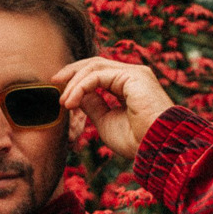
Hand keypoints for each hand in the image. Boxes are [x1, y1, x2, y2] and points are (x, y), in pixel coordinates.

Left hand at [54, 58, 173, 158]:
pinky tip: (71, 102)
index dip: (77, 80)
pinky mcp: (134, 76)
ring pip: (94, 67)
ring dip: (74, 82)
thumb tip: (75, 95)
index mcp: (128, 86)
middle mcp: (132, 76)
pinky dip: (81, 87)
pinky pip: (98, 75)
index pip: (98, 73)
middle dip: (71, 72)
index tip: (61, 95)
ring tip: (63, 101)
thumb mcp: (106, 121)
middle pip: (94, 64)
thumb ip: (93, 106)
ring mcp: (134, 73)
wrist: (157, 149)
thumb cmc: (137, 141)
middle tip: (54, 83)